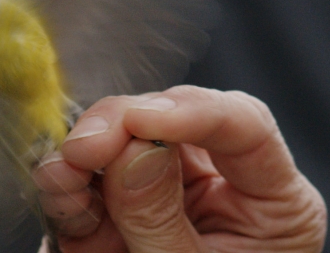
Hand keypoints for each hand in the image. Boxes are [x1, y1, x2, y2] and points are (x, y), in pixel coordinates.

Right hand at [33, 85, 326, 251]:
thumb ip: (160, 219)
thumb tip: (132, 150)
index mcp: (271, 202)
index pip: (245, 126)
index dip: (193, 111)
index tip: (139, 121)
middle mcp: (222, 186)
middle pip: (176, 122)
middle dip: (122, 127)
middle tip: (83, 149)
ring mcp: (169, 192)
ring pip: (126, 140)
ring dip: (85, 155)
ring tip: (61, 177)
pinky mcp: (121, 207)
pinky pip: (92, 177)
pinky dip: (68, 181)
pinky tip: (58, 190)